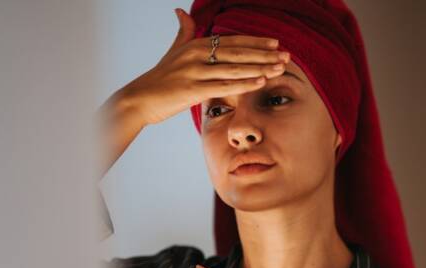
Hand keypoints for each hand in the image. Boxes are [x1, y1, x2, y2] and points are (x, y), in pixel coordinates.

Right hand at [115, 8, 289, 125]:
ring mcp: (194, 72)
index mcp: (196, 44)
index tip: (276, 44)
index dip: (255, 42)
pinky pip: (224, 86)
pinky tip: (260, 82)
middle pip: (238, 53)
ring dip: (260, 68)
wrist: (139, 98)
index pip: (232, 41)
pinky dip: (244, 83)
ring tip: (280, 69)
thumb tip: (180, 11)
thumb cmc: (160, 77)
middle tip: (286, 56)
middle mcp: (196, 54)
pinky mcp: (192, 90)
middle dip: (265, 55)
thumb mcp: (173, 51)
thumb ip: (184, 32)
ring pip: (234, 69)